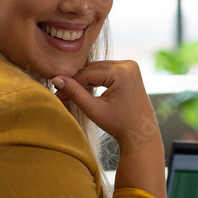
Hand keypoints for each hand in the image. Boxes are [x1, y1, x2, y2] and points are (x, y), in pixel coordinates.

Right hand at [53, 60, 166, 197]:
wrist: (141, 133)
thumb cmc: (119, 124)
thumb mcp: (94, 109)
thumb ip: (75, 93)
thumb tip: (56, 79)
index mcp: (121, 72)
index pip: (87, 73)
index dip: (70, 83)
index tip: (57, 93)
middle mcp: (128, 64)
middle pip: (92, 69)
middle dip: (76, 82)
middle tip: (60, 94)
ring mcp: (130, 66)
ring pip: (98, 69)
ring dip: (84, 80)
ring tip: (69, 94)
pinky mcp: (130, 70)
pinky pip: (106, 71)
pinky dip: (95, 79)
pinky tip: (83, 89)